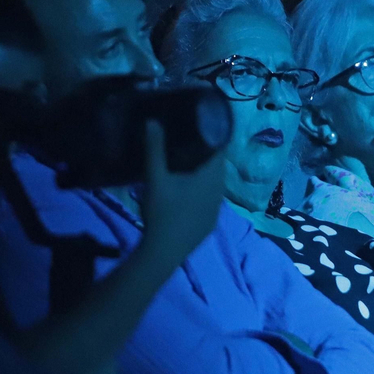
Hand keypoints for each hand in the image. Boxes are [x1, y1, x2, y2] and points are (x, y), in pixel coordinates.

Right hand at [138, 120, 226, 263]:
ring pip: (214, 183)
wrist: (164, 253)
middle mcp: (220, 190)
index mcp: (212, 176)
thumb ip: (155, 148)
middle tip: (187, 139)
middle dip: (205, 151)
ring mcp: (217, 208)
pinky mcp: (211, 221)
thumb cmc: (162, 212)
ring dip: (203, 172)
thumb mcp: (155, 178)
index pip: (221, 147)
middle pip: (217, 164)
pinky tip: (186, 191)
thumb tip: (152, 120)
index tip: (198, 124)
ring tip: (185, 163)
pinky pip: (210, 198)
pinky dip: (201, 190)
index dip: (212, 133)